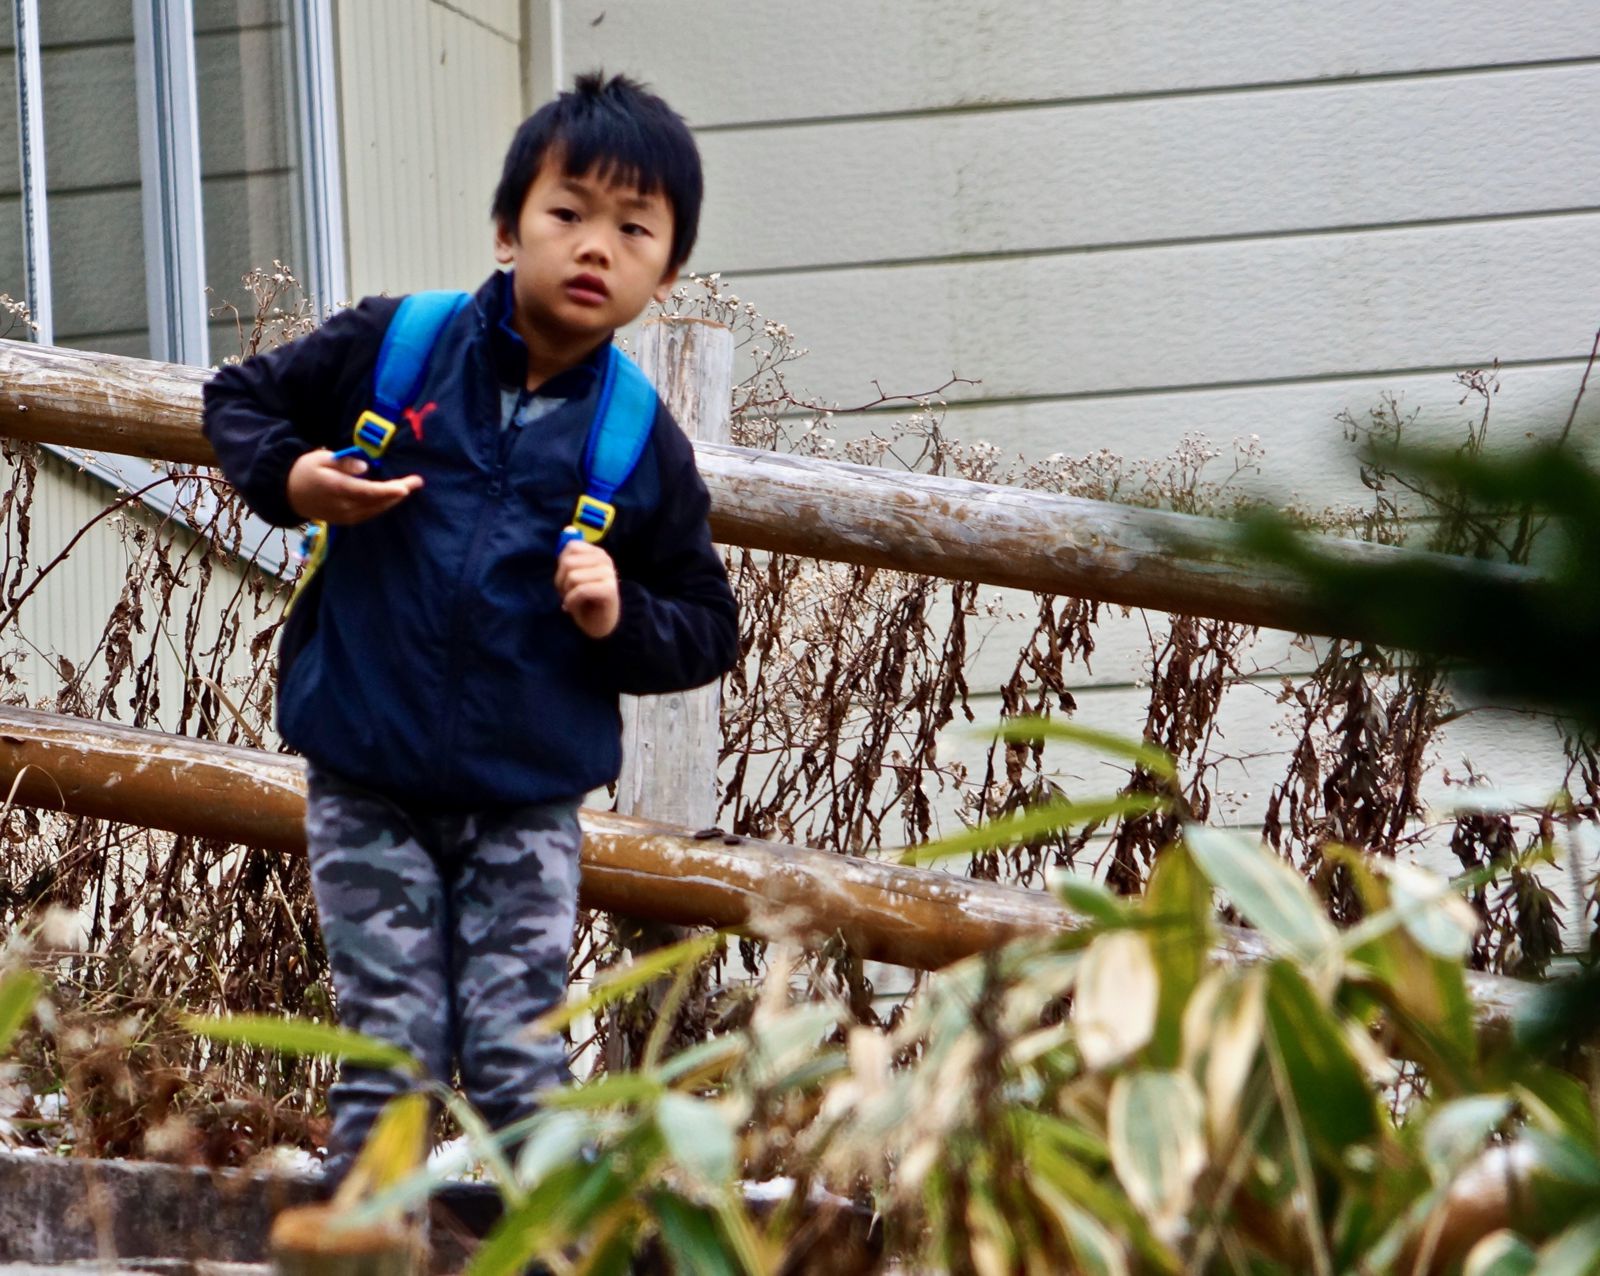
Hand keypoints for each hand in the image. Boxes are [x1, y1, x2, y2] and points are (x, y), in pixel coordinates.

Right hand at [287, 449, 422, 523]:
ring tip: (410, 486)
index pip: (367, 492)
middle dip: (398, 493)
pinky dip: (383, 505)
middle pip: (376, 502)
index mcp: (335, 488)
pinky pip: (369, 514)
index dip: (387, 491)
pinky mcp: (346, 521)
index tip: (405, 487)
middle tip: (417, 481)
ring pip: (375, 510)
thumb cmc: (306, 470)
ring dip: (393, 500)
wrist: (288, 493)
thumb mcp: (321, 458)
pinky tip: (393, 497)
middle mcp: (342, 507)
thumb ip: (344, 463)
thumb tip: (365, 467)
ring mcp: (345, 516)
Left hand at [554, 541, 620, 637]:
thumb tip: (567, 530)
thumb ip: (569, 554)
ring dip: (566, 593)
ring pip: (572, 577)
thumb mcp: (573, 575)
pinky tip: (574, 607)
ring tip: (573, 600)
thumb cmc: (585, 600)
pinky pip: (580, 590)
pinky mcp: (609, 590)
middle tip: (568, 593)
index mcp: (597, 553)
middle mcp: (605, 560)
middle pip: (568, 562)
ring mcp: (609, 574)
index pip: (571, 546)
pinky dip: (571, 602)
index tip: (566, 579)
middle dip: (561, 581)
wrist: (601, 625)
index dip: (562, 565)